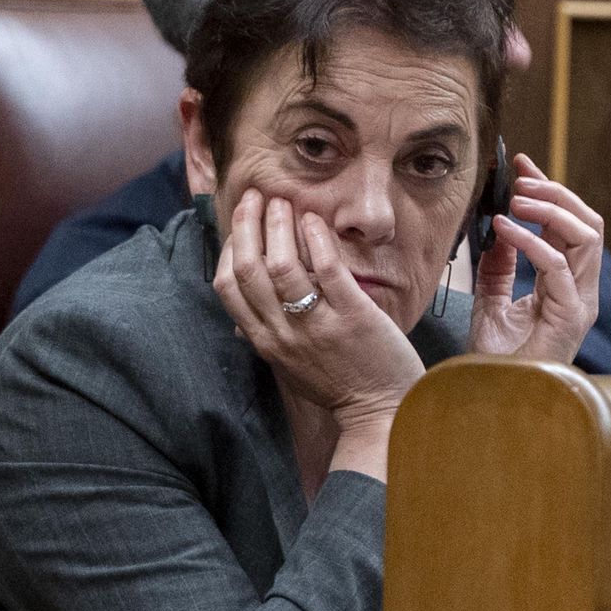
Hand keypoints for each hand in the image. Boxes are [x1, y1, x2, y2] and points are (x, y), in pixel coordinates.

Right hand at [213, 189, 424, 431]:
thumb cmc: (337, 386)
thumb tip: (240, 317)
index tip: (240, 222)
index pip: (228, 288)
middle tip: (256, 197)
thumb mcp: (289, 367)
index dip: (229, 248)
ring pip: (282, 266)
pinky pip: (327, 271)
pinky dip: (317, 240)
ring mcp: (317, 326)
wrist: (383, 413)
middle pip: (248, 270)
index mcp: (265, 343)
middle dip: (247, 226)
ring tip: (283, 201)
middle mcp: (284, 334)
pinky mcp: (352, 317)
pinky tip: (314, 220)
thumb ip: (267, 337)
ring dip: (278, 226)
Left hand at [468, 153, 601, 361]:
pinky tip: (504, 229)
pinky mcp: (570, 316)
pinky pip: (558, 266)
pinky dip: (530, 241)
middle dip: (557, 193)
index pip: (570, 226)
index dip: (550, 192)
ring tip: (516, 199)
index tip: (521, 165)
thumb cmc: (497, 358)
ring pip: (586, 237)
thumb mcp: (492, 299)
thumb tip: (499, 228)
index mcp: (567, 284)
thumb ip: (499, 265)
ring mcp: (580, 302)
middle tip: (521, 180)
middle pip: (589, 224)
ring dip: (551, 210)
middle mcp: (581, 290)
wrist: (496, 397)